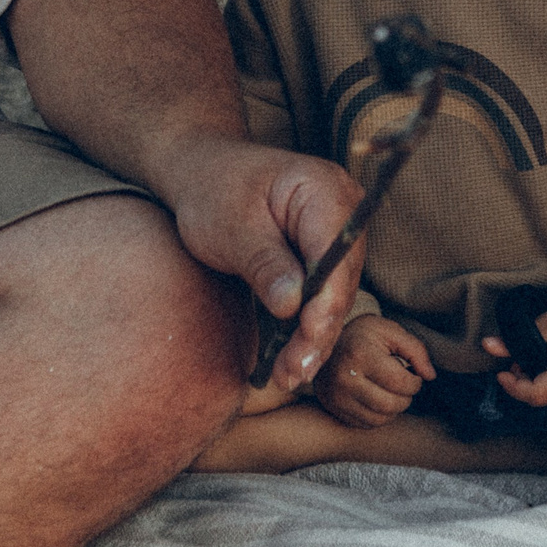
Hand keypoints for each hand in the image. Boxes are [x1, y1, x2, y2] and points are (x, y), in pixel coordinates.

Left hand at [152, 134, 365, 392]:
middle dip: (316, 331)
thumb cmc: (214, 190)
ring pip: (334, 295)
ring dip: (312, 337)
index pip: (335, 257)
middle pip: (340, 282)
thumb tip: (292, 307)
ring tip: (287, 375)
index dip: (323, 306)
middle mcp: (344, 211)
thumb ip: (264, 265)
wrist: (203, 171)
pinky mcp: (323, 255)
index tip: (304, 345)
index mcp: (324, 190)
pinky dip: (305, 325)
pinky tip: (291, 359)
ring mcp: (336, 234)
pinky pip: (322, 294)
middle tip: (291, 374)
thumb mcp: (232, 228)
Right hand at [314, 314, 434, 426]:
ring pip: (380, 419)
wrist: (326, 341)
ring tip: (390, 390)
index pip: (400, 382)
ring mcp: (336, 396)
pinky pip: (367, 424)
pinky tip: (377, 398)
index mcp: (359, 354)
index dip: (415, 382)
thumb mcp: (390, 331)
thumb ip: (415, 350)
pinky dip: (379, 415)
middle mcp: (344, 378)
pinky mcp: (333, 408)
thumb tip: (430, 376)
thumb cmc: (364, 336)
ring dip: (394, 408)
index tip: (413, 374)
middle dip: (405, 397)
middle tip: (403, 384)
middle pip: (390, 405)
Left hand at [484, 269, 546, 406]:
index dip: (515, 388)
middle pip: (542, 401)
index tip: (500, 373)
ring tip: (523, 360)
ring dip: (530, 384)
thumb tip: (488, 345)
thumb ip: (517, 339)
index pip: (538, 395)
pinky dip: (541, 381)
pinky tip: (536, 363)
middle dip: (520, 386)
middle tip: (511, 363)